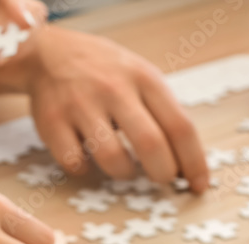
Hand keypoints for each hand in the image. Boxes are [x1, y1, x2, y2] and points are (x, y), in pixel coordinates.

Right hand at [23, 27, 208, 190]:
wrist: (50, 54)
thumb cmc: (104, 73)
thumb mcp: (141, 76)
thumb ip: (162, 112)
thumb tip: (185, 162)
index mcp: (144, 78)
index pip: (180, 126)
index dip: (194, 162)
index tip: (198, 185)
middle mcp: (114, 90)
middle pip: (151, 144)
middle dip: (162, 173)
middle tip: (161, 180)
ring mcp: (81, 105)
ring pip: (112, 159)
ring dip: (123, 173)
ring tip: (123, 167)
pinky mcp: (52, 123)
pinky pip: (75, 163)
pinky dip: (85, 169)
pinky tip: (87, 158)